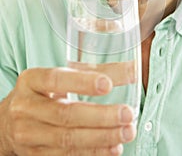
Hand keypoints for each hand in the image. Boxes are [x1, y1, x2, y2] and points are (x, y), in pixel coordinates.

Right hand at [0, 67, 135, 154]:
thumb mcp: (59, 77)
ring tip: (127, 132)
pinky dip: (93, 153)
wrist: (9, 121)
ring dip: (101, 138)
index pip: (55, 80)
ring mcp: (28, 134)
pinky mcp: (35, 155)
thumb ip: (94, 72)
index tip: (107, 84)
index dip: (82, 83)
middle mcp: (26, 107)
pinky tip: (113, 148)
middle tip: (127, 114)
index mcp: (31, 80)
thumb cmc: (42, 93)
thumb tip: (132, 70)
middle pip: (65, 114)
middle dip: (100, 116)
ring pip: (68, 139)